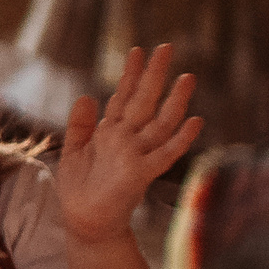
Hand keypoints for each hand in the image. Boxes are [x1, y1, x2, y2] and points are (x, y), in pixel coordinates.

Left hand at [56, 44, 203, 242]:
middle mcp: (127, 140)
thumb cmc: (79, 189)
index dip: (130, 74)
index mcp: (110, 132)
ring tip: (187, 77)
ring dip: (174, 101)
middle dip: (154, 75)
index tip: (137, 50)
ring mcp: (136, 155)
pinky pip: (165, 154)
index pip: (123, 96)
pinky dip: (180, 139)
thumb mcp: (72, 151)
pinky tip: (196, 121)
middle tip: (166, 47)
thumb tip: (86, 96)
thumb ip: (80, 125)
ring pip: (160, 123)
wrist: (83, 221)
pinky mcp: (141, 174)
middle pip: (144, 101)